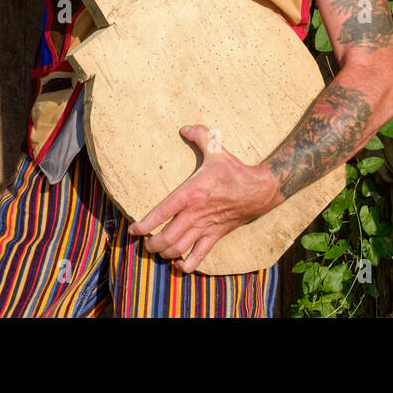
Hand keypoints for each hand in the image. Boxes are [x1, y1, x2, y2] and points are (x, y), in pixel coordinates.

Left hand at [127, 125, 283, 273]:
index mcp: (190, 193)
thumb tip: (183, 128)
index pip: (161, 212)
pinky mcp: (216, 235)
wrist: (260, 188)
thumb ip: (199, 134)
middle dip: (151, 243)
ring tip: (158, 250)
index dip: (143, 224)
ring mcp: (205, 227)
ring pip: (179, 249)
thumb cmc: (234, 169)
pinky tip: (180, 264)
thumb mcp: (216, 148)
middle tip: (145, 241)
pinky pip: (200, 256)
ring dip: (165, 253)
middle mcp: (195, 214)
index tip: (132, 229)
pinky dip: (187, 264)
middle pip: (166, 237)